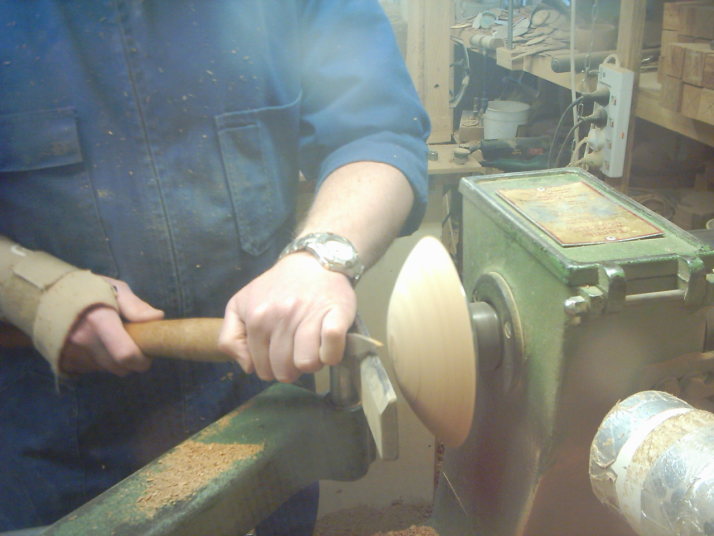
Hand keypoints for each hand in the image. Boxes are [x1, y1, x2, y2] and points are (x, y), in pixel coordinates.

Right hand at [60, 277, 163, 375]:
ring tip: (117, 342)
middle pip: (119, 367)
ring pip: (107, 370)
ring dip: (117, 362)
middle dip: (133, 362)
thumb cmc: (88, 289)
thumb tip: (157, 318)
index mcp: (99, 321)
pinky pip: (92, 369)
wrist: (47, 295)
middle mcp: (84, 341)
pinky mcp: (63, 360)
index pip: (125, 354)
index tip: (148, 354)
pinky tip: (100, 346)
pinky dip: (101, 362)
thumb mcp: (115, 289)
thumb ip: (135, 306)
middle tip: (136, 346)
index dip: (141, 360)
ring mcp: (71, 353)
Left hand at [218, 253, 356, 382]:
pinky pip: (332, 351)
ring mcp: (310, 316)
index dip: (271, 367)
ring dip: (313, 363)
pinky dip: (331, 354)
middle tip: (297, 350)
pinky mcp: (337, 314)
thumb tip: (248, 366)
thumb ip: (230, 338)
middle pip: (285, 371)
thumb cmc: (276, 287)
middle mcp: (282, 317)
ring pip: (308, 365)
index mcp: (257, 318)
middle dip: (291, 368)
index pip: (261, 369)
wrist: (313, 260)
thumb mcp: (240, 305)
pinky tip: (328, 345)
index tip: (279, 352)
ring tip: (313, 347)